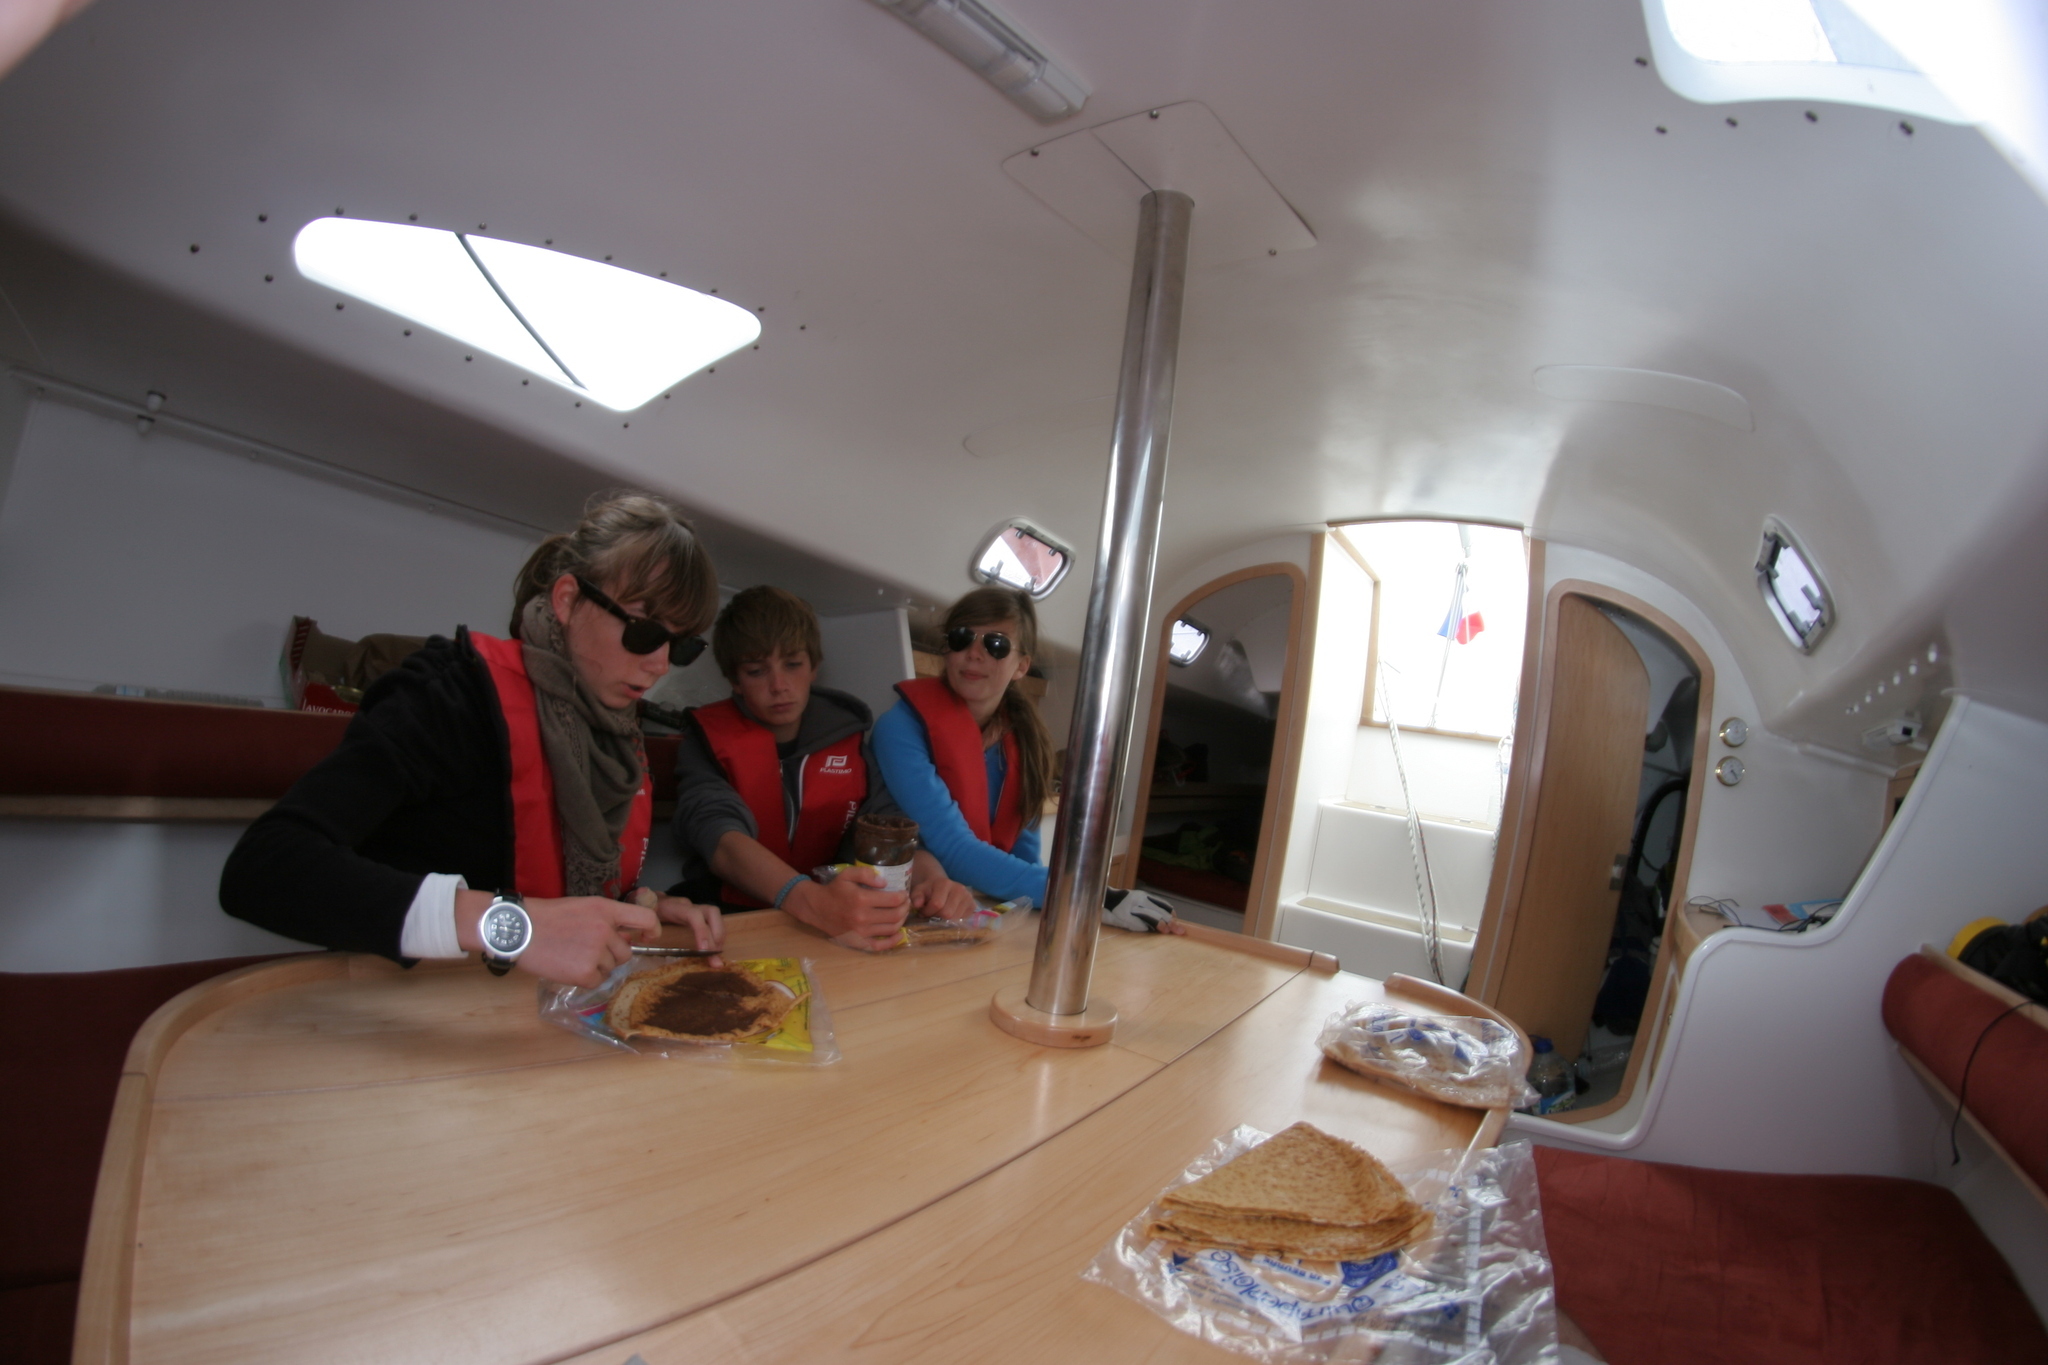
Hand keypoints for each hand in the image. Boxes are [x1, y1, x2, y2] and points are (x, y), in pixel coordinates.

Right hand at [458, 890, 658, 987]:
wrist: (518, 930)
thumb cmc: (547, 918)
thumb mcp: (582, 908)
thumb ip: (607, 921)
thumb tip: (630, 938)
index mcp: (606, 909)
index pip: (645, 918)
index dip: (653, 930)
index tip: (648, 937)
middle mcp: (605, 929)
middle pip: (626, 952)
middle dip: (611, 955)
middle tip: (585, 950)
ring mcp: (596, 951)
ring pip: (611, 968)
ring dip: (596, 967)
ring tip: (571, 956)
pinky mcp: (585, 972)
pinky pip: (597, 981)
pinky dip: (585, 979)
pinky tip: (567, 967)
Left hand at [645, 887, 724, 964]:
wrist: (645, 898)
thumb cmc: (643, 909)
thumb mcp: (641, 916)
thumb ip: (645, 924)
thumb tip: (648, 937)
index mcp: (673, 907)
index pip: (693, 915)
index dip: (702, 931)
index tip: (704, 950)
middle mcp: (687, 905)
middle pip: (711, 912)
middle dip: (717, 934)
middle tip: (715, 955)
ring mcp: (693, 909)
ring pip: (715, 916)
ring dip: (719, 936)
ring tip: (716, 955)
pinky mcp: (695, 915)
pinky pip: (711, 922)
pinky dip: (715, 936)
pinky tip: (713, 950)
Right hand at [785, 866, 906, 948]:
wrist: (816, 907)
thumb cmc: (834, 889)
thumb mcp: (847, 874)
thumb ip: (866, 874)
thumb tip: (885, 883)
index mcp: (861, 899)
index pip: (893, 900)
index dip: (903, 896)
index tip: (904, 893)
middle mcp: (862, 917)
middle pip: (895, 915)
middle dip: (905, 908)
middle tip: (906, 903)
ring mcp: (860, 932)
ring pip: (890, 929)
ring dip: (901, 921)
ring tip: (902, 913)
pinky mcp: (857, 941)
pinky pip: (879, 946)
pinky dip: (892, 942)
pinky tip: (899, 934)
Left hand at [908, 867, 975, 920]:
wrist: (942, 886)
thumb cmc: (929, 890)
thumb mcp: (919, 891)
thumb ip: (916, 897)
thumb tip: (917, 905)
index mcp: (945, 883)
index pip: (937, 904)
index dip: (928, 912)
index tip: (923, 912)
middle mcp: (959, 889)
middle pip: (947, 913)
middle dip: (937, 917)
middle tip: (932, 914)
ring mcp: (968, 897)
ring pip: (956, 918)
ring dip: (945, 920)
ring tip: (940, 914)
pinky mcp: (973, 905)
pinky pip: (963, 920)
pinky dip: (954, 920)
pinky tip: (949, 914)